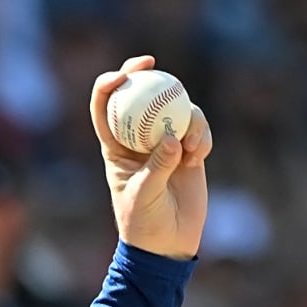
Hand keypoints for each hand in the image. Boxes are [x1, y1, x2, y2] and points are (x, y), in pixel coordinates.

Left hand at [89, 56, 213, 259]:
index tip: (121, 75)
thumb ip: (157, 166)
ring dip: (186, 119)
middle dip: (143, 73)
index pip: (104, 109)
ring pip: (175, 110)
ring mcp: (166, 143)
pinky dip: (202, 136)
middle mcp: (139, 140)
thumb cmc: (144, 223)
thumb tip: (171, 138)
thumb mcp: (144, 196)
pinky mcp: (190, 151)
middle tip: (153, 63)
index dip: (108, 86)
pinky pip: (198, 129)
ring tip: (191, 148)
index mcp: (115, 147)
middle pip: (139, 97)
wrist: (168, 243)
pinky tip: (200, 155)